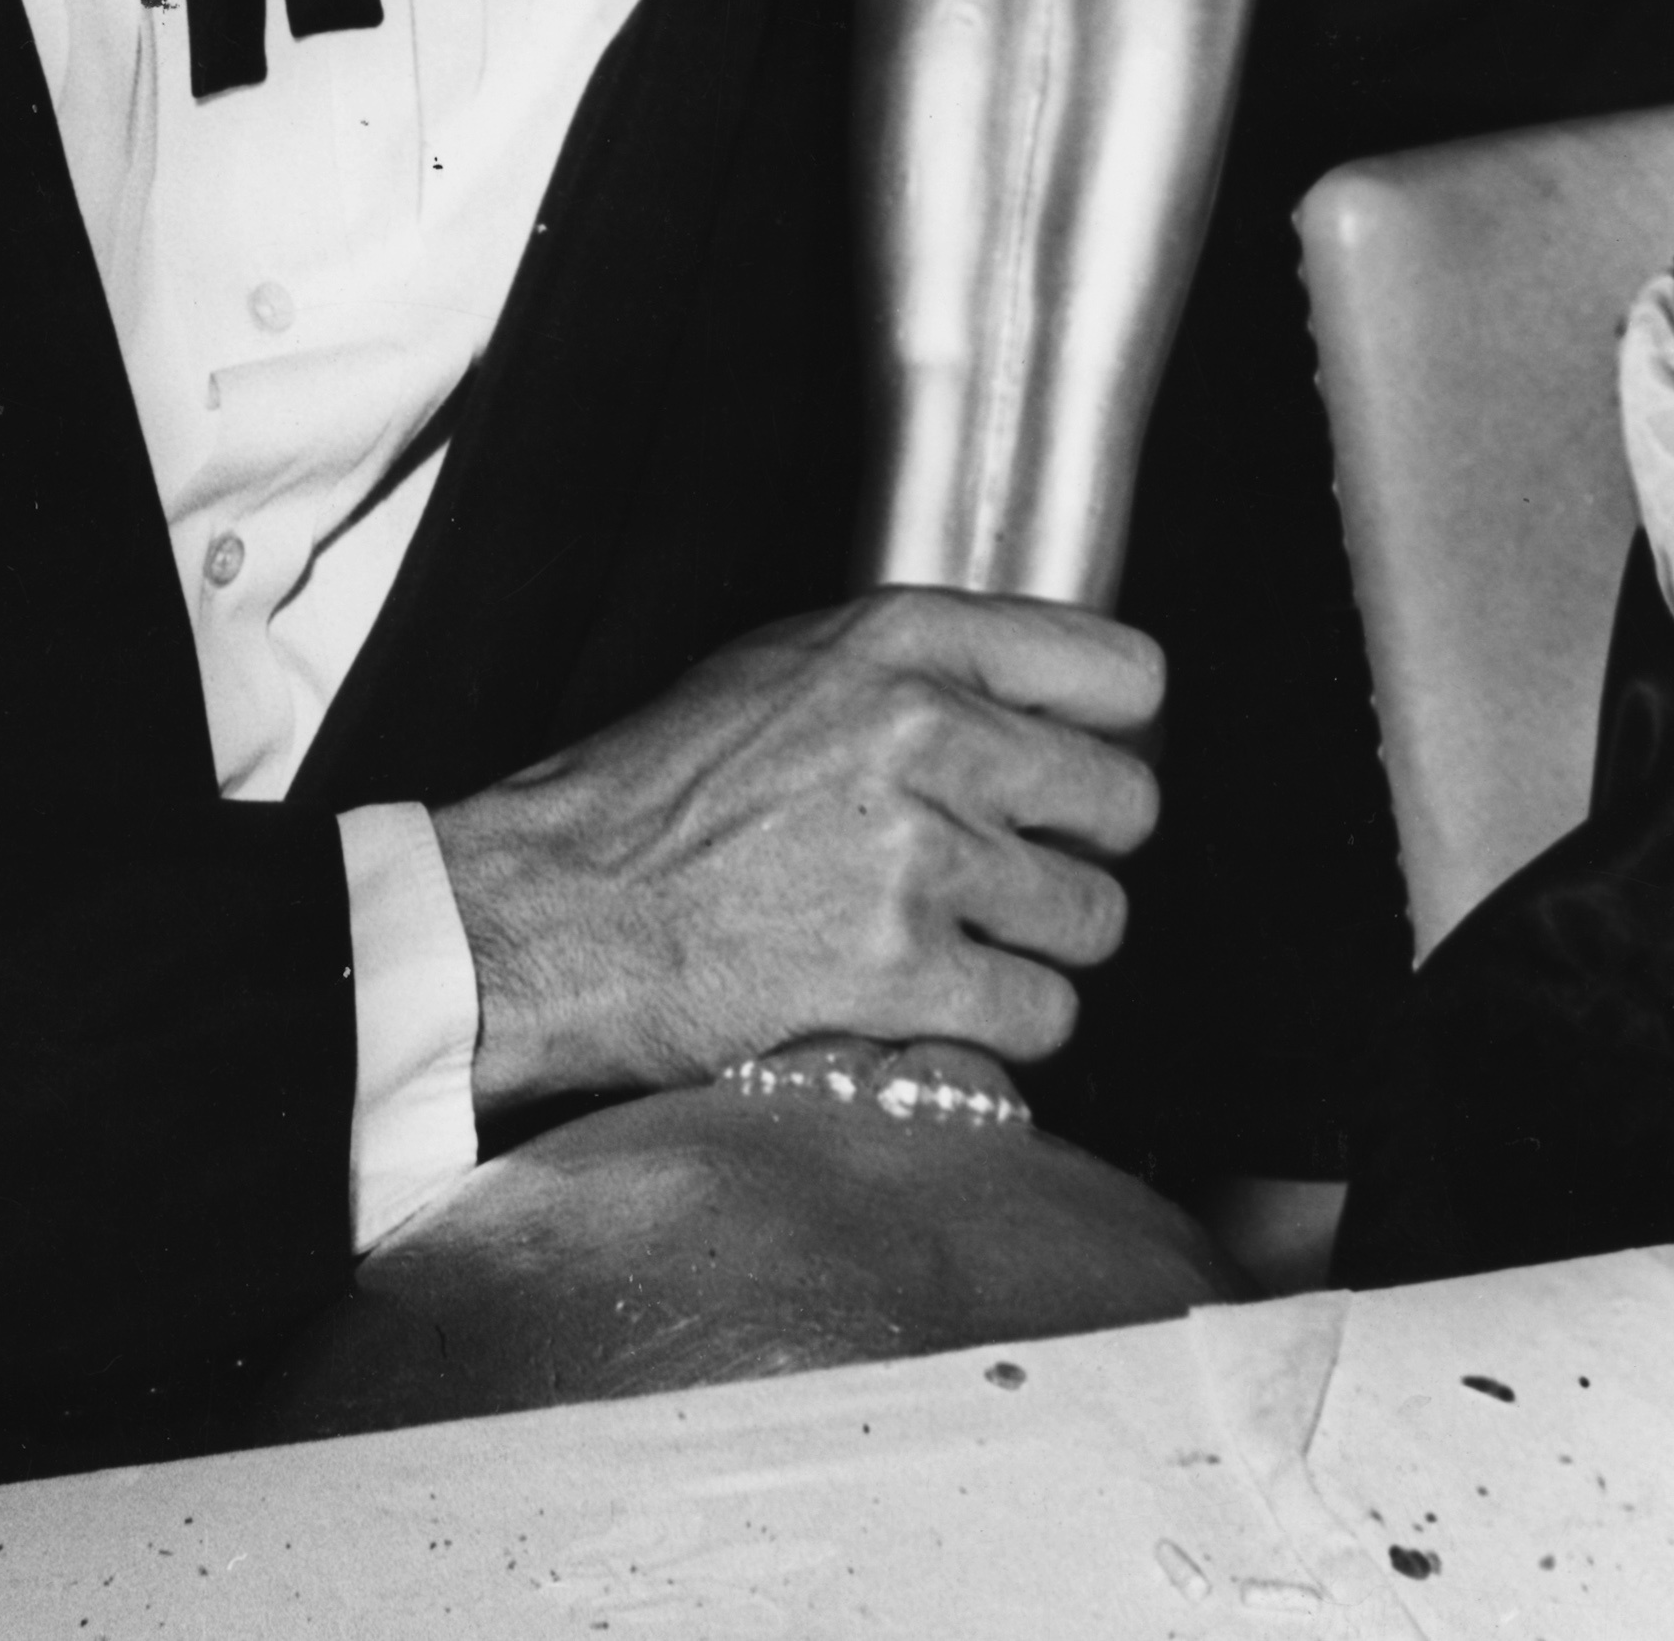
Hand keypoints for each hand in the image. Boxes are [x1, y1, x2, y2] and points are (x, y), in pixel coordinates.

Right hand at [434, 587, 1163, 1109]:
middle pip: (1123, 804)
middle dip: (1075, 849)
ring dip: (1038, 948)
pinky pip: (1040, 1018)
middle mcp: (927, 732)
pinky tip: (933, 1011)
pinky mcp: (901, 973)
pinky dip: (999, 1032)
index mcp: (903, 640)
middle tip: (1007, 875)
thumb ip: (919, 670)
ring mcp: (919, 854)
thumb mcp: (785, 667)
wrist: (549, 910)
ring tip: (957, 947)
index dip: (1110, 732)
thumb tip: (1037, 703)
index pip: (1121, 671)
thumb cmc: (653, 793)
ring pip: (1094, 919)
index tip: (1076, 771)